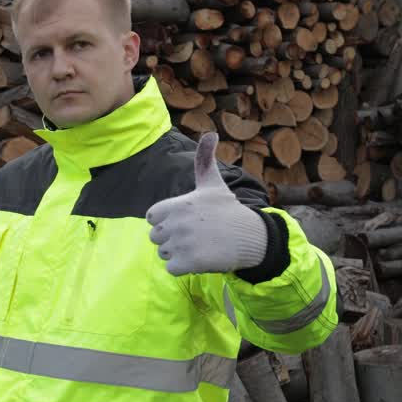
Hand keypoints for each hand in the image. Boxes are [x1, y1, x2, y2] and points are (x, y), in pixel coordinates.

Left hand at [145, 132, 268, 275]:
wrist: (250, 237)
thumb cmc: (228, 210)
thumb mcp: (213, 184)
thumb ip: (204, 160)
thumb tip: (211, 133)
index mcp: (176, 204)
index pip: (151, 218)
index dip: (166, 221)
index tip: (186, 220)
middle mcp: (176, 222)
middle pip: (156, 238)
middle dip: (172, 239)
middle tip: (196, 235)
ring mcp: (181, 243)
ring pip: (164, 254)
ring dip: (179, 254)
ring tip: (200, 246)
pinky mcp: (188, 262)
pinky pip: (172, 269)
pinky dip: (184, 267)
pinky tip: (201, 258)